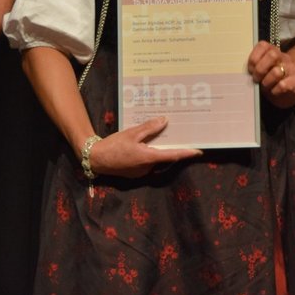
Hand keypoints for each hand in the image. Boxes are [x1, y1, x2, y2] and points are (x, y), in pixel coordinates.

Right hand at [88, 117, 202, 178]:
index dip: (186, 153)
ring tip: (156, 136)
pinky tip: (143, 145)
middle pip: (164, 156)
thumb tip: (165, 121)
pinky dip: (148, 154)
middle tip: (176, 135)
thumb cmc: (114, 146)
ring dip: (156, 150)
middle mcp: (147, 168)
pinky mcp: (135, 173)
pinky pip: (146, 162)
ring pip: (154, 159)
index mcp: (149, 158)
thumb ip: (149, 127)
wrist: (96, 159)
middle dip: (169, 147)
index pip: (173, 155)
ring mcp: (141, 172)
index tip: (198, 151)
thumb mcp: (132, 133)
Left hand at [248, 41, 294, 107]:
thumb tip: (246, 72)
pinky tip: (273, 92)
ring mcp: (291, 69)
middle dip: (260, 69)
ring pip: (277, 72)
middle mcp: (283, 57)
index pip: (263, 46)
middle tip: (256, 79)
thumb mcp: (264, 69)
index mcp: (273, 51)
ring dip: (267, 82)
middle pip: (272, 55)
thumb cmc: (273, 78)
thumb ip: (256, 66)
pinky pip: (283, 85)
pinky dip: (274, 90)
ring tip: (265, 87)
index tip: (250, 69)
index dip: (254, 58)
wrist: (294, 85)